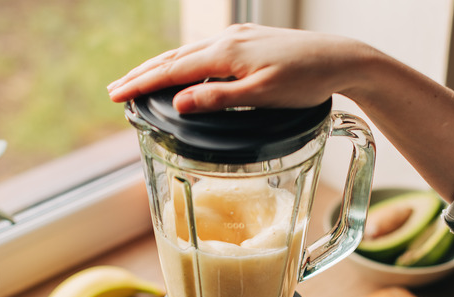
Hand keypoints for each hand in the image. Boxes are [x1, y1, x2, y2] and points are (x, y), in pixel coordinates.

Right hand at [107, 24, 366, 112]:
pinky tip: (181, 71)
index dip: (141, 84)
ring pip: (187, 53)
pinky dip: (183, 62)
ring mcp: (237, 38)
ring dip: (160, 67)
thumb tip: (178, 101)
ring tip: (137, 80)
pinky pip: (204, 51)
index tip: (116, 95)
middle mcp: (227, 41)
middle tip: (113, 90)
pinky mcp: (248, 41)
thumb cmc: (306, 80)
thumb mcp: (263, 96)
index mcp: (226, 54)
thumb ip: (220, 99)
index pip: (172, 70)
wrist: (340, 58)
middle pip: (173, 58)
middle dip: (141, 74)